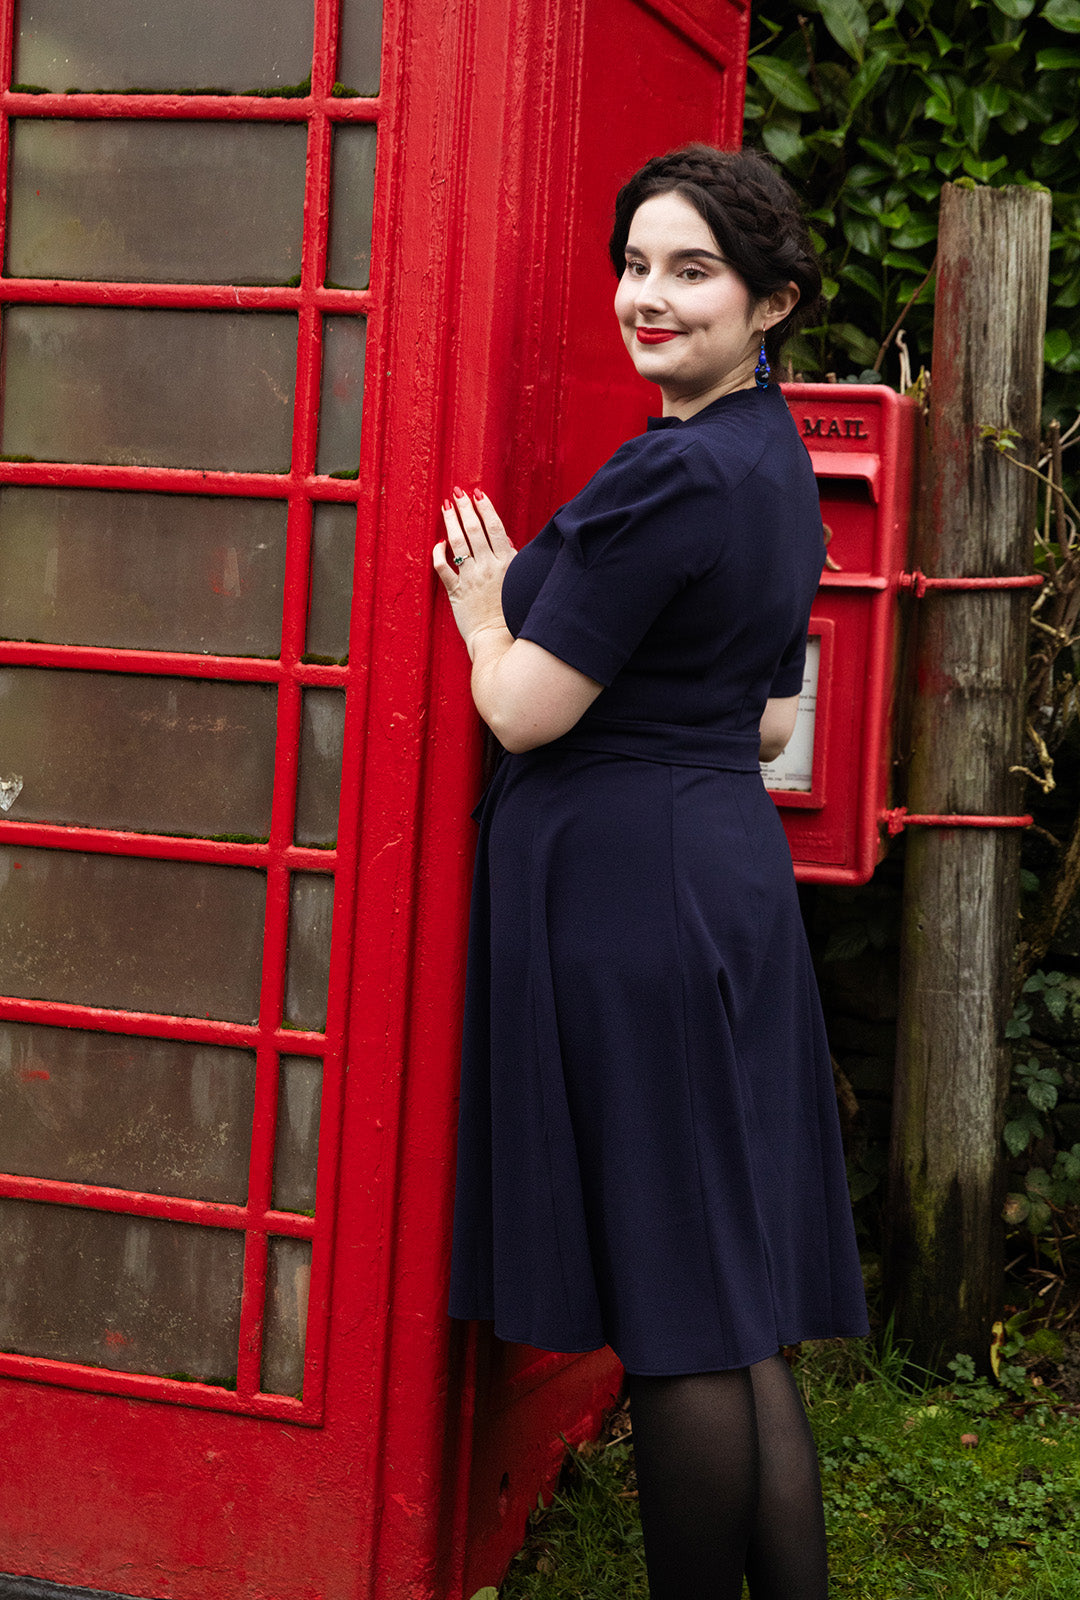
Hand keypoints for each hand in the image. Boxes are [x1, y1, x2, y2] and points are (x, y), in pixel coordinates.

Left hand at [432, 488, 517, 655]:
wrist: (499, 642)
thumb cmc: (515, 616)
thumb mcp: (522, 583)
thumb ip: (515, 560)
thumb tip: (507, 541)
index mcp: (507, 563)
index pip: (494, 527)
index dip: (485, 507)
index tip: (478, 493)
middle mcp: (487, 567)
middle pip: (473, 530)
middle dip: (465, 508)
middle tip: (457, 493)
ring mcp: (470, 579)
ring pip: (457, 544)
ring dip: (451, 522)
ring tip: (446, 506)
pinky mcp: (456, 592)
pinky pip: (442, 568)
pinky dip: (438, 553)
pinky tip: (439, 543)